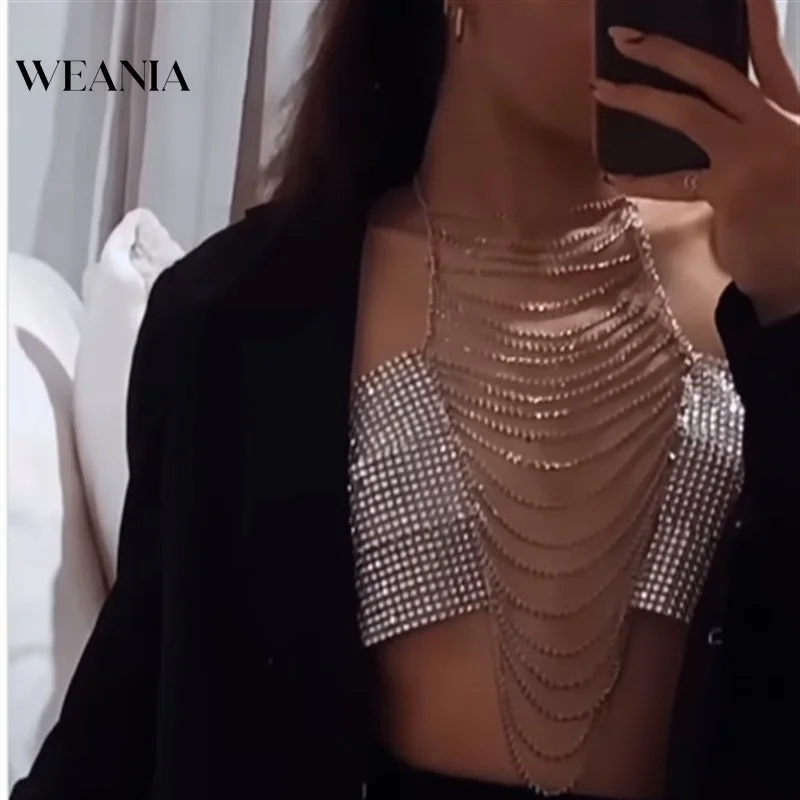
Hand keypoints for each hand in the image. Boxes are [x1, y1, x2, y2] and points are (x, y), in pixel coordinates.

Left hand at [593, 0, 799, 323]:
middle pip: (718, 72)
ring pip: (690, 112)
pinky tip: (612, 175)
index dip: (754, 21)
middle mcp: (782, 121)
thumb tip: (722, 123)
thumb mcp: (787, 159)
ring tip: (601, 89)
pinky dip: (641, 179)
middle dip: (668, 50)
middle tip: (626, 36)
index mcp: (794, 111)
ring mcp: (759, 152)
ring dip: (639, 98)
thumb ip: (760, 132)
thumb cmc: (793, 217)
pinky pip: (674, 181)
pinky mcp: (733, 189)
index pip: (768, 55)